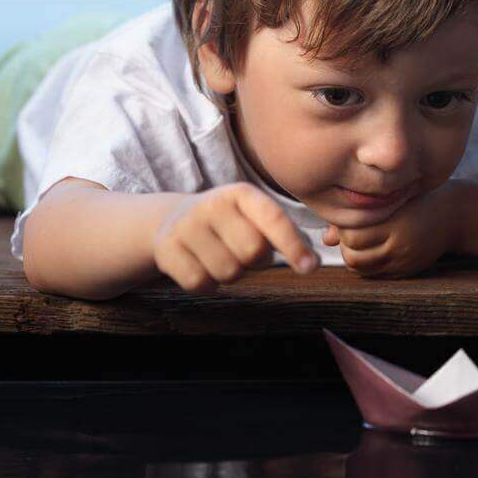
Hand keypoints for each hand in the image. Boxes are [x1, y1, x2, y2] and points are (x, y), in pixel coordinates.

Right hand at [153, 182, 318, 292]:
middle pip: (253, 251)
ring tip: (221, 256)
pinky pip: (201, 283)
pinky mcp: (167, 249)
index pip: (273, 218)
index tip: (309, 267)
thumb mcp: (254, 216)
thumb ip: (284, 234)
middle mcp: (212, 204)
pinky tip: (202, 265)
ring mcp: (186, 225)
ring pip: (228, 272)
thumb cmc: (229, 224)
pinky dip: (208, 284)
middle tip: (244, 252)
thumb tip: (311, 261)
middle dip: (256, 261)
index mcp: (241, 193)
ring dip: (231, 274)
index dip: (293, 245)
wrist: (173, 220)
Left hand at [322, 180, 463, 278]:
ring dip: (353, 258)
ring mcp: (404, 261)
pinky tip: (370, 252)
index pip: (353, 235)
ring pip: (362, 270)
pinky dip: (366, 267)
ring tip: (358, 244)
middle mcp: (400, 245)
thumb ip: (361, 216)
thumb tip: (326, 238)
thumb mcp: (393, 200)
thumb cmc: (420, 200)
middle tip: (350, 233)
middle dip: (345, 246)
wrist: (456, 216)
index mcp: (396, 222)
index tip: (348, 219)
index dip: (344, 229)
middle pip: (354, 256)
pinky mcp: (407, 272)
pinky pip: (376, 276)